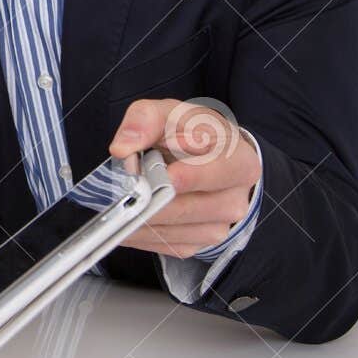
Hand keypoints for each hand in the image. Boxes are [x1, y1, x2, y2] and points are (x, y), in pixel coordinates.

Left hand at [108, 98, 260, 258]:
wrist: (204, 159)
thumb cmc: (191, 133)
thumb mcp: (172, 113)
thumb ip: (146, 120)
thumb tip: (123, 148)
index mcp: (240, 162)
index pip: (219, 172)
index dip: (191, 174)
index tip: (167, 174)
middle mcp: (234, 200)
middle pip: (187, 207)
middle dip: (150, 197)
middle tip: (123, 187)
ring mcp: (217, 227)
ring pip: (170, 229)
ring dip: (138, 216)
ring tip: (117, 199)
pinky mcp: (195, 244)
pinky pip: (161, 243)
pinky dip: (137, 232)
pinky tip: (124, 216)